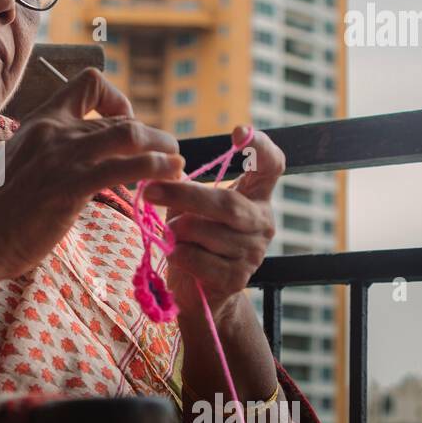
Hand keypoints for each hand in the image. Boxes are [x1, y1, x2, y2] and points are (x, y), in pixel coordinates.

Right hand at [0, 68, 184, 297]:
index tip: (124, 126)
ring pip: (129, 135)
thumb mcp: (21, 166)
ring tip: (176, 163)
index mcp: (40, 122)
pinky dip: (156, 167)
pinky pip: (125, 167)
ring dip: (162, 147)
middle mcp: (52, 132)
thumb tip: (80, 163)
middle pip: (118, 120)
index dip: (117, 100)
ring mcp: (61, 158)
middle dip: (152, 139)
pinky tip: (170, 174)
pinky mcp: (70, 186)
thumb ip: (50, 156)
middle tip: (166, 159)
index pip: (88, 83)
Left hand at [141, 125, 284, 318]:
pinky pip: (198, 258)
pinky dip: (178, 253)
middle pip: (227, 203)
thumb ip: (185, 185)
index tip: (237, 133)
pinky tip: (174, 252)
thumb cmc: (194, 238)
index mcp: (257, 197)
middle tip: (149, 191)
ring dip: (177, 230)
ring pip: (207, 232)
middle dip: (184, 195)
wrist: (198, 289)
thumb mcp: (192, 206)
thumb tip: (160, 167)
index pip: (272, 166)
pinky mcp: (236, 278)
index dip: (260, 147)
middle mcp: (263, 222)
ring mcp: (253, 253)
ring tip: (169, 233)